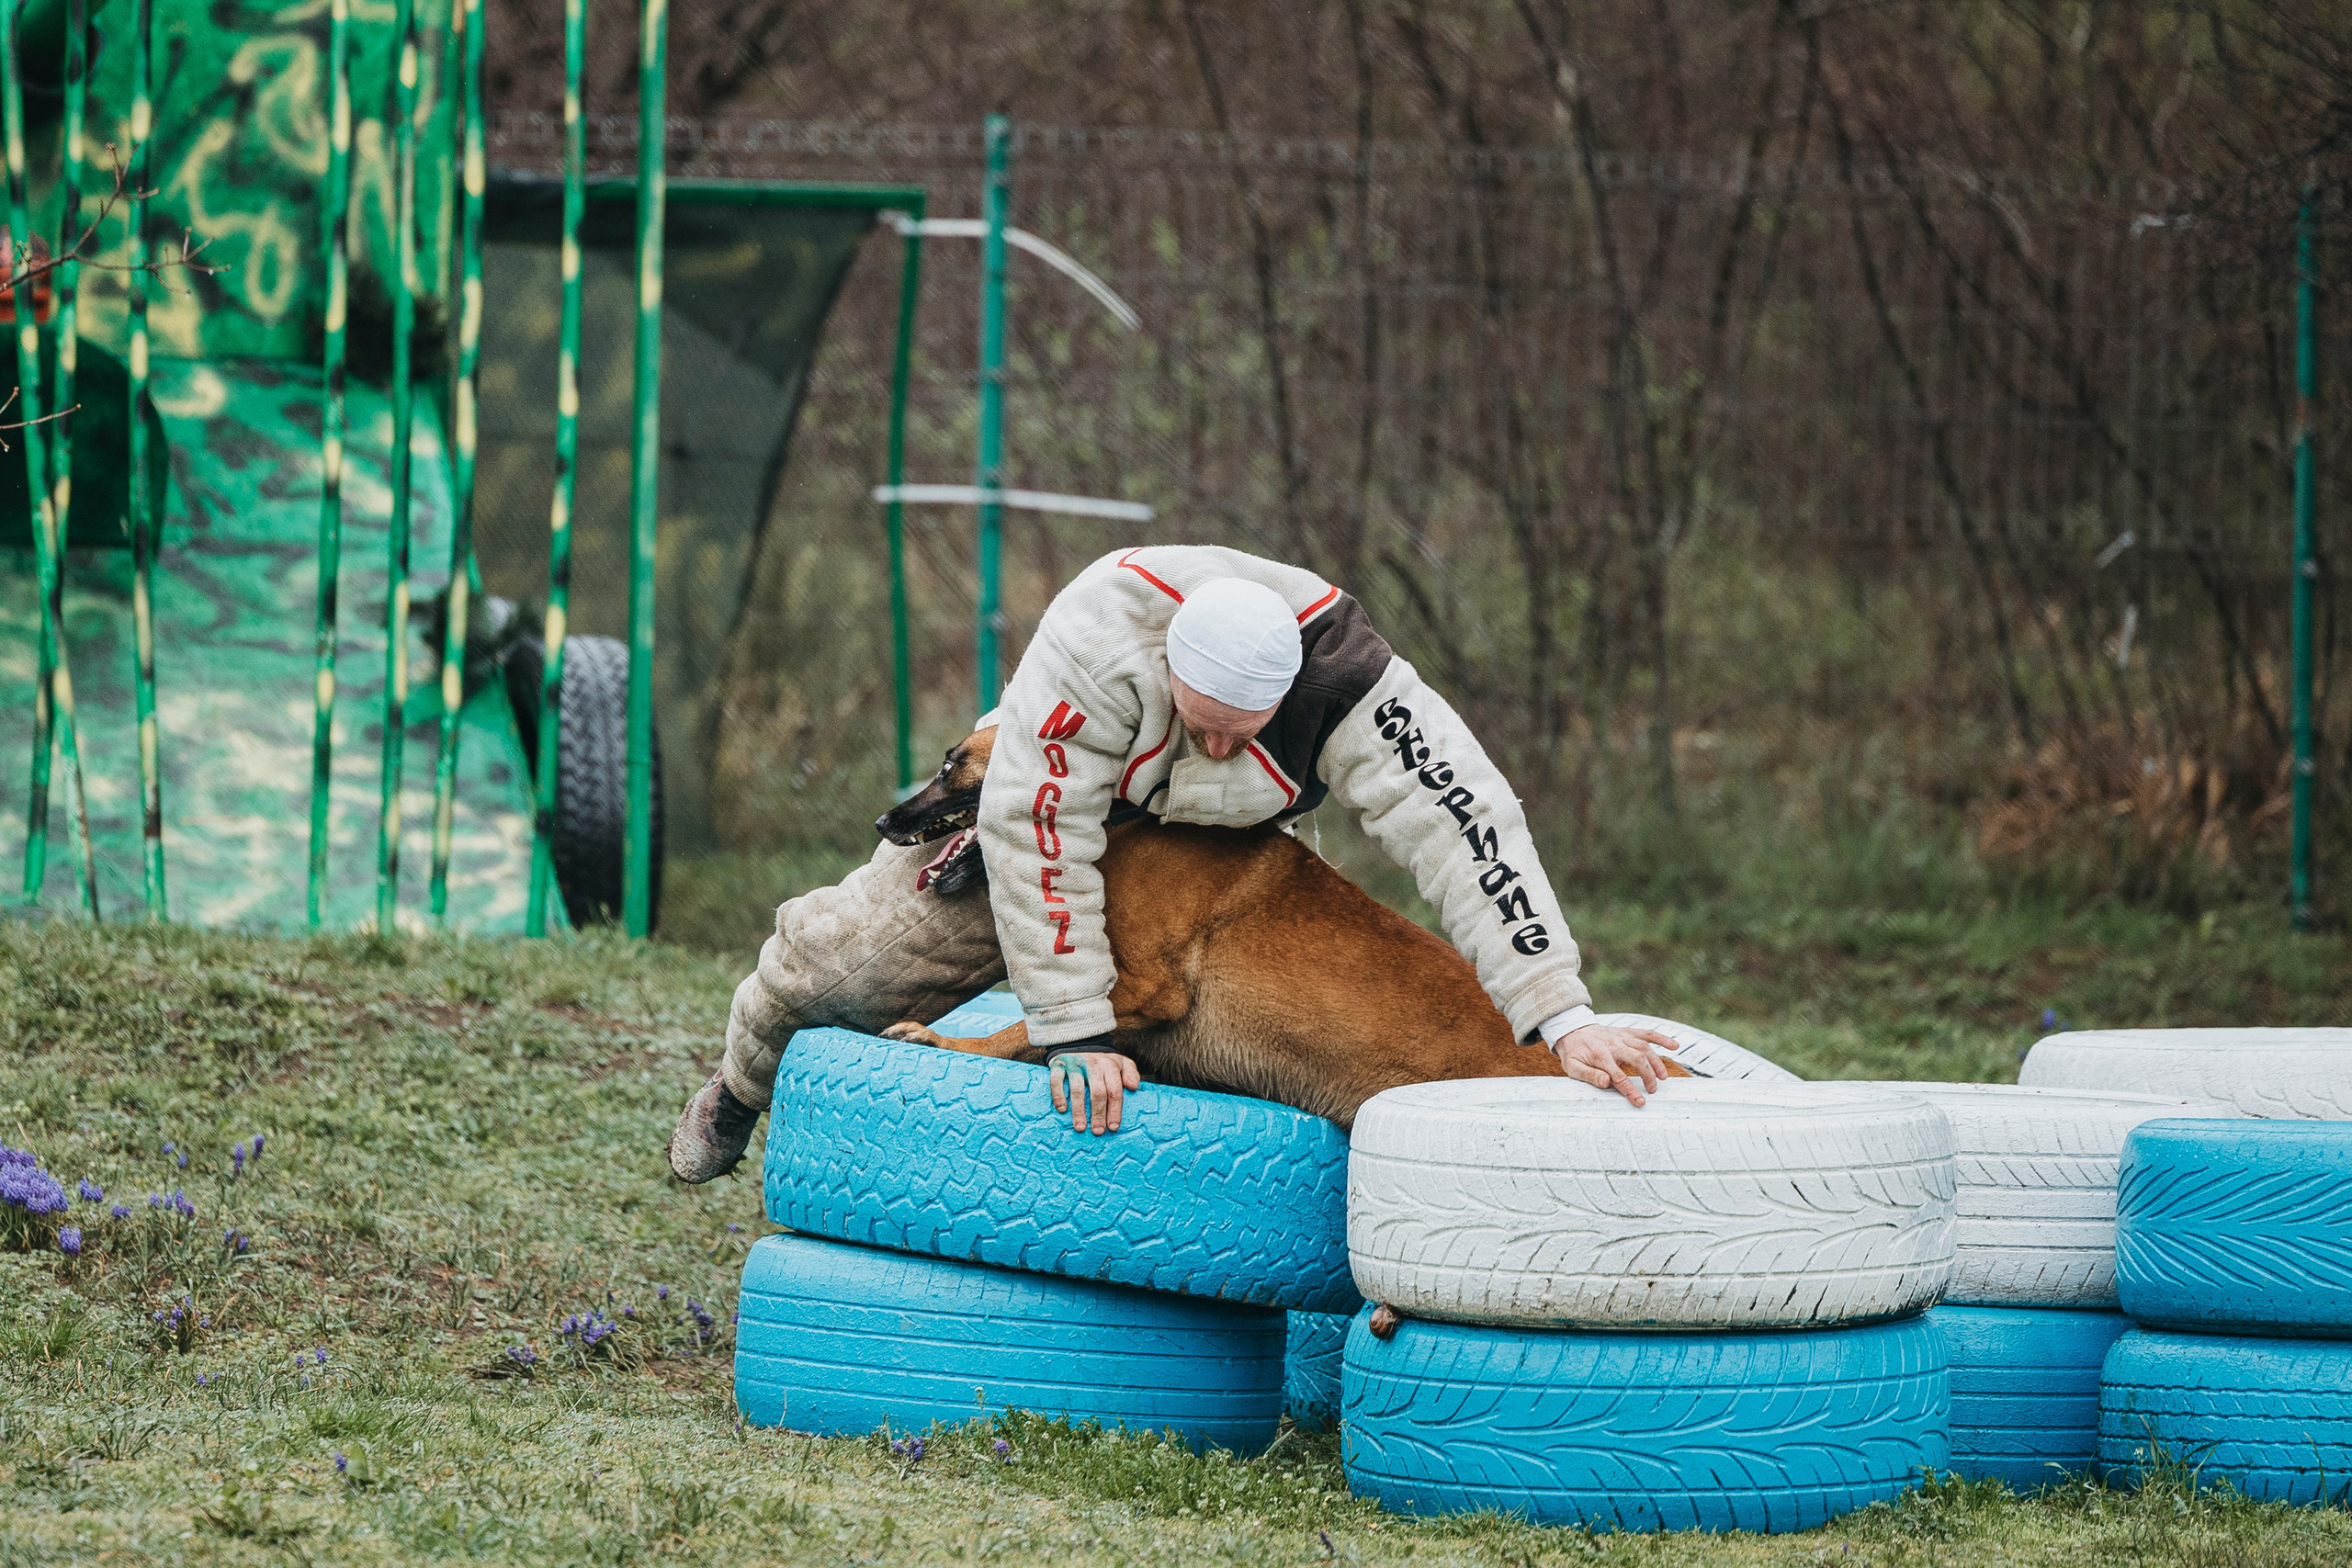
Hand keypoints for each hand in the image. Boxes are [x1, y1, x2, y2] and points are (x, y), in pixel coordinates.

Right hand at [1047, 1051, 1141, 1134]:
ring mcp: (1075, 1064)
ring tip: (1080, 1127)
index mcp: (1109, 1065)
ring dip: (1079, 1110)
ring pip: (1077, 1089)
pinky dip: (1058, 1095)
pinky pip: (1056, 1080)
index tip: (1113, 1127)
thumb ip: (1131, 1073)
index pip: (1114, 1089)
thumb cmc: (1102, 1062)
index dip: (1114, 1109)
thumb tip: (1134, 1087)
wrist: (1078, 1044)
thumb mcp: (1121, 1063)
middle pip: (1097, 1092)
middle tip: (1098, 1131)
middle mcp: (1092, 1064)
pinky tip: (1062, 1110)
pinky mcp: (1059, 1065)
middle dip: (1098, 1113)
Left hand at [1549, 1022, 1679, 1106]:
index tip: (1640, 1101)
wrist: (1572, 1030)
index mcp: (1599, 1055)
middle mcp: (1613, 1044)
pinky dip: (1662, 1038)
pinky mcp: (1627, 1032)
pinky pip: (1647, 1033)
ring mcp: (1622, 1037)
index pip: (1618, 1076)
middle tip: (1652, 1090)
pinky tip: (1675, 1046)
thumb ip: (1588, 1075)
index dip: (1630, 1090)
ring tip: (1663, 1077)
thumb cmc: (1574, 1052)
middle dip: (1648, 1075)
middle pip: (1637, 1058)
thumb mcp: (1572, 1067)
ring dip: (1657, 1062)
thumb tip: (1605, 1083)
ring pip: (1644, 1047)